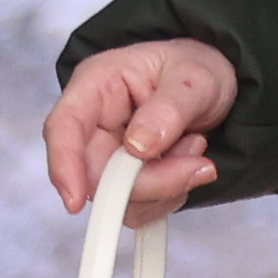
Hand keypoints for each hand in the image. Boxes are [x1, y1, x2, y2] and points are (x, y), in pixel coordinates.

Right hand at [48, 39, 236, 216]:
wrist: (214, 85)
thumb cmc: (195, 70)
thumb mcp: (194, 79)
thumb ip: (168, 109)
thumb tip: (138, 146)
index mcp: (97, 85)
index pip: (63, 126)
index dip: (64, 164)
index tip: (75, 201)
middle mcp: (94, 123)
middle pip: (95, 174)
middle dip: (147, 182)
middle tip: (196, 166)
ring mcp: (108, 154)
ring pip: (118, 198)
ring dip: (165, 187)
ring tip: (194, 147)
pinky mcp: (125, 180)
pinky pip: (137, 207)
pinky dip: (169, 195)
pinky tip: (187, 163)